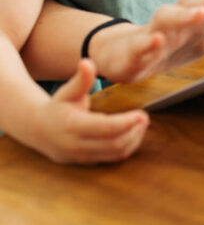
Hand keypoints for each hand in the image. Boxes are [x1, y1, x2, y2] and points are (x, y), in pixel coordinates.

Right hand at [26, 59, 148, 163]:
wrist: (38, 129)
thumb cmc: (58, 106)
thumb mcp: (68, 91)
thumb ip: (81, 79)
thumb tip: (87, 62)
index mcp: (72, 125)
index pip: (105, 127)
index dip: (126, 122)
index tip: (142, 114)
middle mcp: (76, 145)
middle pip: (114, 143)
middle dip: (133, 131)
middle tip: (145, 118)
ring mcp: (81, 156)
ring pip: (115, 153)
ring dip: (133, 140)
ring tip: (142, 125)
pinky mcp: (86, 163)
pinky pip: (112, 159)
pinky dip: (127, 148)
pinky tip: (133, 134)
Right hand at [91, 0, 203, 83]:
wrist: (124, 56)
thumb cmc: (170, 43)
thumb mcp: (203, 32)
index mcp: (194, 17)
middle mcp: (176, 20)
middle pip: (194, 4)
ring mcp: (154, 32)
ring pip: (167, 19)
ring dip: (184, 16)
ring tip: (200, 14)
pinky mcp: (134, 51)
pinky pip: (141, 45)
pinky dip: (148, 42)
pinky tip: (157, 40)